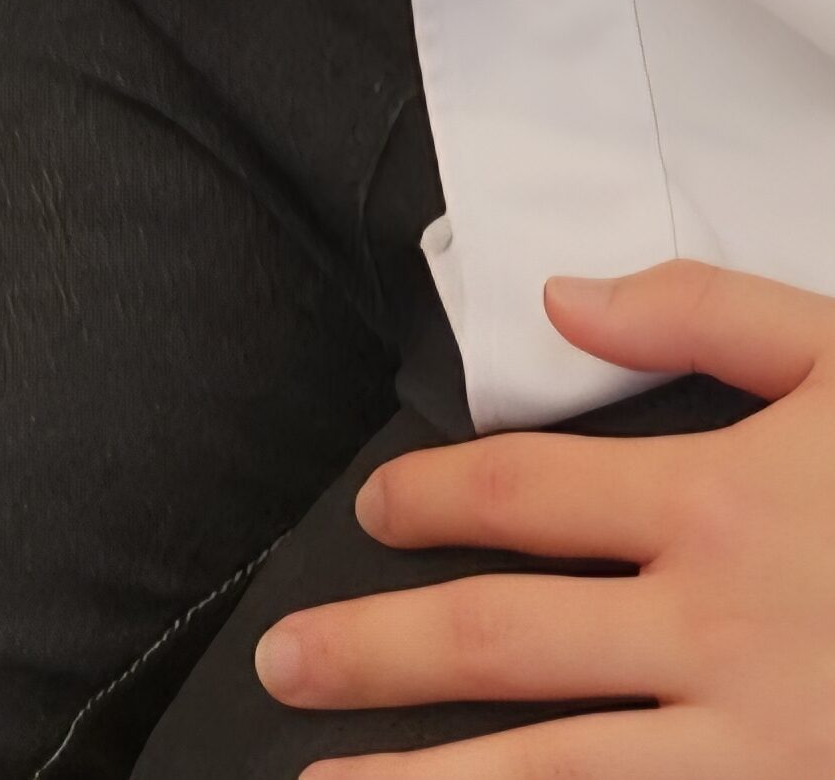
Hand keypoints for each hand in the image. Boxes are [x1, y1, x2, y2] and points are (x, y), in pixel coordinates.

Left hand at [258, 265, 834, 769]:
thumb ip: (706, 315)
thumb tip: (564, 299)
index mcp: (715, 503)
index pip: (521, 492)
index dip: (427, 497)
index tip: (370, 512)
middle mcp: (712, 626)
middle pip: (499, 638)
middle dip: (374, 649)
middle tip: (284, 659)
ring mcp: (748, 743)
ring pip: (550, 772)